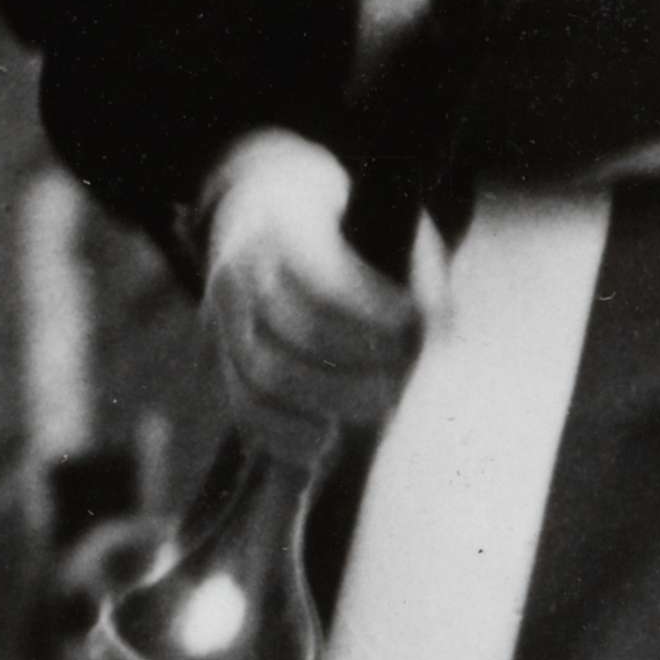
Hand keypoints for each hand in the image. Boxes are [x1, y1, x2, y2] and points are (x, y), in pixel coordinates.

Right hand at [200, 132, 422, 453]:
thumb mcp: (377, 218)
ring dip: (323, 407)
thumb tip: (441, 332)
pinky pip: (242, 407)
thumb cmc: (337, 221)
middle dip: (352, 368)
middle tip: (397, 386)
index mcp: (282, 224)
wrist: (256, 210)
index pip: (322, 277)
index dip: (369, 310)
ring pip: (262, 378)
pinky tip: (322, 448)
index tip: (410, 325)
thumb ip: (416, 269)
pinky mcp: (218, 355)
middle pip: (294, 335)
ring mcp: (222, 316)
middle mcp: (242, 270)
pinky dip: (283, 436)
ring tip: (370, 414)